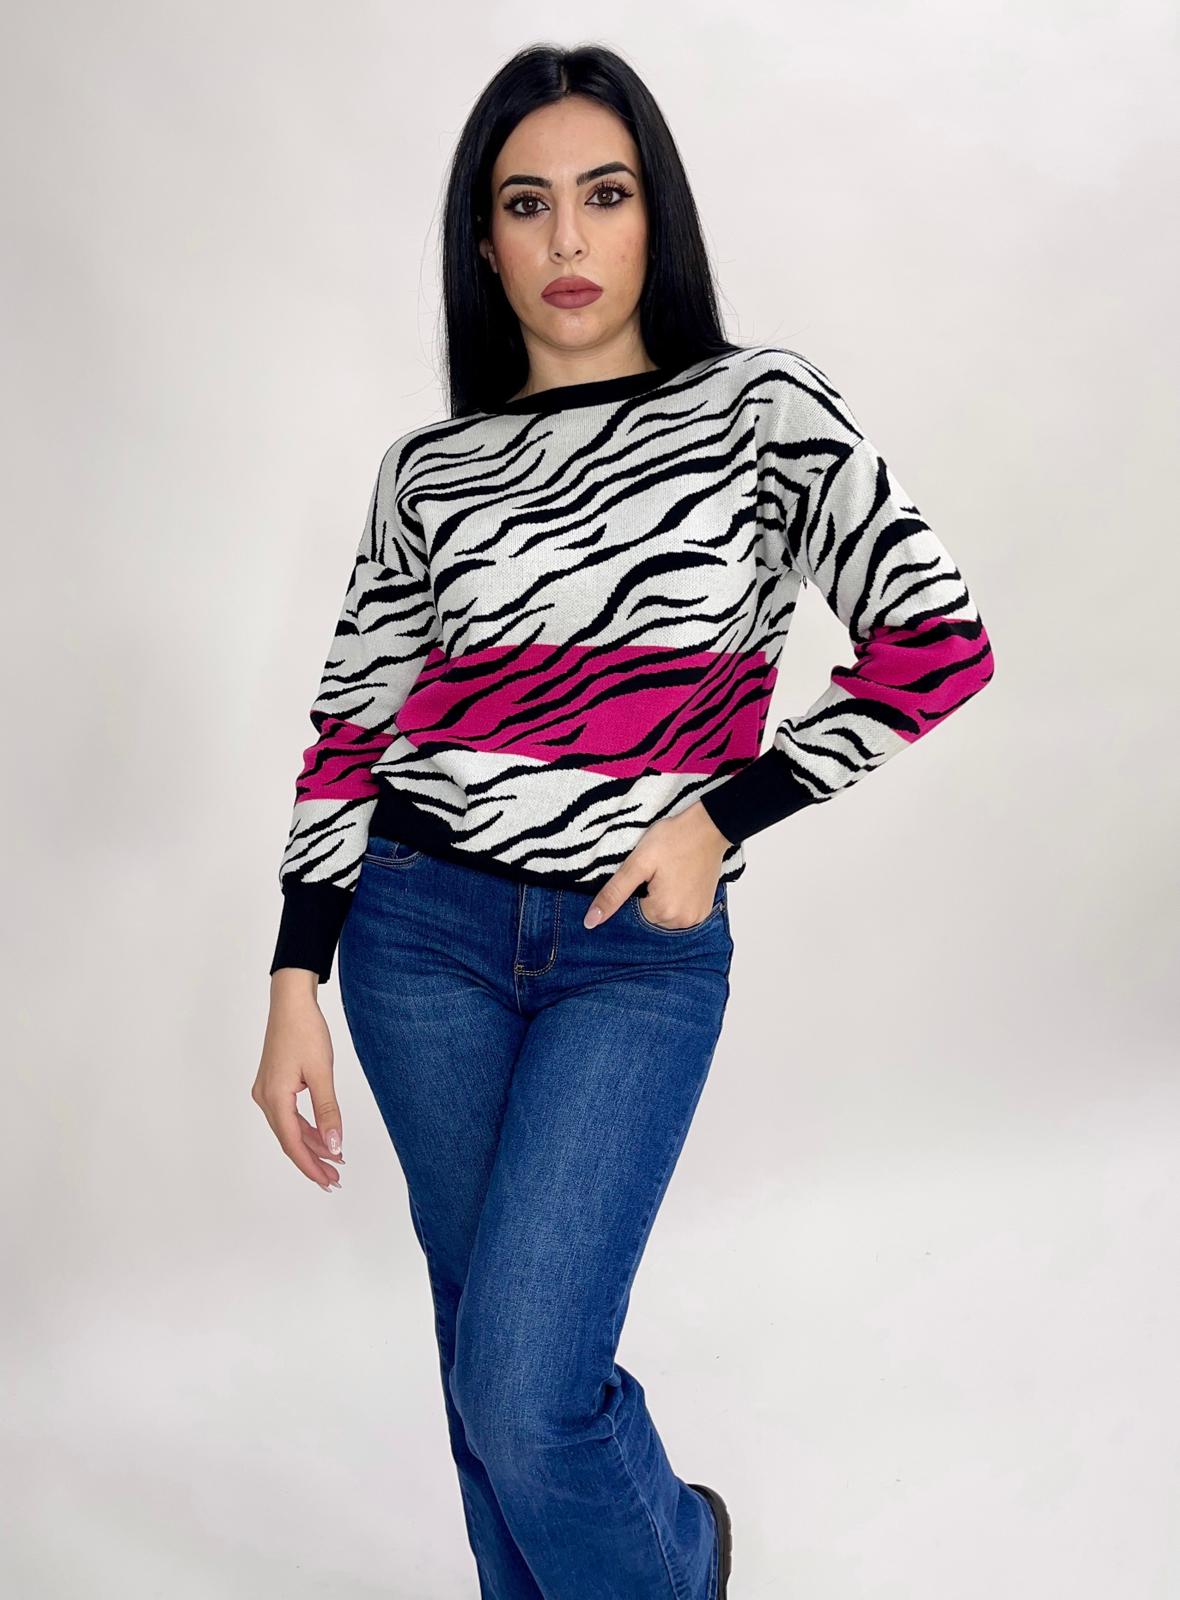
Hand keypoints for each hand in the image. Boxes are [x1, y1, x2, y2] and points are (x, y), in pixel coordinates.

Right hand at [252, 972, 345, 1190]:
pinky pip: (288, 1115)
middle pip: (289, 1140)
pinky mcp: (272, 1084)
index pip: (293, 1143)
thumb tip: (334, 1145)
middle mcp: (265, 1098)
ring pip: (289, 1128)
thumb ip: (327, 1111)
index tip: (328, 1182)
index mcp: (275, 1098)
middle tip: (334, 1179)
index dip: (311, 1166)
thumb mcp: (321, 1073)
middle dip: (312, 1161)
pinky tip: (321, 1135)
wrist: (291, 1003)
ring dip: (310, 1145)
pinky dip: (305, 1127)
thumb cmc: (305, 1031)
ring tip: (334, 1160)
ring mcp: (266, 1091)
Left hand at [583, 801, 731, 929]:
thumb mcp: (638, 863)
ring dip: (661, 900)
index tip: (645, 875)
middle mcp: (681, 922)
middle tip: (658, 872)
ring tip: (669, 875)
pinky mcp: (704, 910)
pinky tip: (679, 880)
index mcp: (663, 912)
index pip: (632, 914)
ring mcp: (696, 918)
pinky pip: (680, 913)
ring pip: (664, 916)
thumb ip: (614, 894)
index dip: (634, 892)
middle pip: (649, 917)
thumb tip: (591, 921)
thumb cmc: (674, 839)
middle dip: (647, 897)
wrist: (709, 827)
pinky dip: (675, 900)